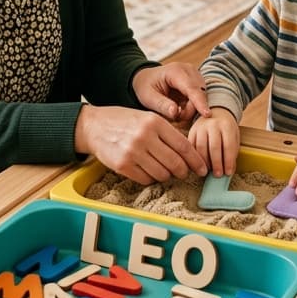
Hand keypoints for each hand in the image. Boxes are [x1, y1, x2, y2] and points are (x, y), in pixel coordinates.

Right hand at [74, 104, 208, 184]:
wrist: (94, 126)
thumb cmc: (124, 121)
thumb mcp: (147, 117)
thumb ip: (166, 132)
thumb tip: (189, 153)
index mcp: (154, 122)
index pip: (183, 146)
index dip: (196, 160)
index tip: (202, 168)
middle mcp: (145, 137)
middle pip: (175, 163)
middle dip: (183, 172)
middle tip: (184, 173)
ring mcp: (133, 152)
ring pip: (162, 174)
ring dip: (166, 176)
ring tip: (163, 170)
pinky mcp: (123, 165)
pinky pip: (146, 179)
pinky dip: (150, 178)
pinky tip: (147, 170)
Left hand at [132, 63, 210, 123]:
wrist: (146, 78)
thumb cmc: (145, 86)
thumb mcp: (148, 97)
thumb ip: (162, 105)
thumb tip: (176, 112)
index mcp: (175, 71)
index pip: (191, 88)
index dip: (199, 102)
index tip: (207, 114)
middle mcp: (189, 70)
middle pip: (199, 93)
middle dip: (190, 110)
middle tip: (174, 116)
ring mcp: (195, 75)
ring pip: (202, 97)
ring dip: (191, 108)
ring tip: (175, 110)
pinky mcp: (197, 82)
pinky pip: (200, 97)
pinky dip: (192, 106)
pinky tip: (180, 107)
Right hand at [189, 107, 240, 176]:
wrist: (217, 113)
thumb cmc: (227, 129)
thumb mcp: (234, 136)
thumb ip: (232, 152)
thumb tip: (228, 171)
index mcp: (226, 125)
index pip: (228, 146)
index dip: (228, 161)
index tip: (228, 173)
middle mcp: (213, 124)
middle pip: (214, 147)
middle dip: (216, 164)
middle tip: (218, 175)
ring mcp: (200, 126)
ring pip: (201, 148)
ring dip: (204, 163)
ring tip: (208, 171)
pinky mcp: (191, 130)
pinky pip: (191, 146)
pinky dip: (194, 157)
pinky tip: (198, 165)